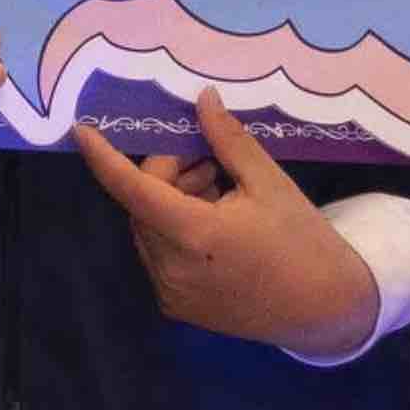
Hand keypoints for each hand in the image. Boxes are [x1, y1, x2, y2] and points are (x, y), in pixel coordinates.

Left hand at [72, 89, 374, 354]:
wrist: (328, 310)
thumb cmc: (303, 241)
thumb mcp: (271, 183)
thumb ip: (228, 142)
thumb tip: (202, 99)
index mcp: (194, 235)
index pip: (132, 189)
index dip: (103, 158)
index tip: (81, 130)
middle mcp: (171, 268)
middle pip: (143, 205)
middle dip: (167, 175)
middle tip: (209, 161)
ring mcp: (171, 293)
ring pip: (149, 231)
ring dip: (172, 203)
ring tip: (219, 190)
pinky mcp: (178, 308)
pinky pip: (160, 257)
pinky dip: (176, 233)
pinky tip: (216, 225)